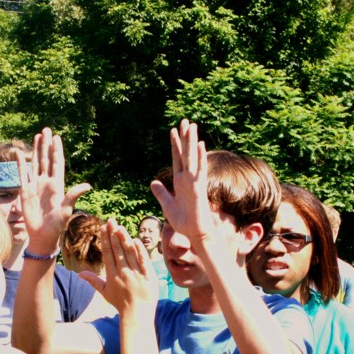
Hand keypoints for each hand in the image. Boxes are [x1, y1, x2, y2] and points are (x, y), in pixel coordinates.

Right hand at [18, 128, 90, 252]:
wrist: (42, 236)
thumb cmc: (56, 225)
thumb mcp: (66, 209)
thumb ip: (73, 195)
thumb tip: (88, 185)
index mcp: (57, 185)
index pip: (57, 163)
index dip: (57, 150)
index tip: (56, 137)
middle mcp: (46, 183)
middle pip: (46, 159)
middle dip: (46, 145)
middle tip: (46, 129)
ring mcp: (35, 186)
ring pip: (36, 163)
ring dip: (36, 150)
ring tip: (37, 136)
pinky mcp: (25, 191)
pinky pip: (22, 174)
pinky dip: (21, 164)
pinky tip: (19, 153)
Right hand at [79, 220, 154, 313]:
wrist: (137, 314)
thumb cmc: (120, 303)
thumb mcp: (104, 292)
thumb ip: (93, 280)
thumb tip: (80, 273)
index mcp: (112, 275)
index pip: (108, 253)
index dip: (105, 240)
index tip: (103, 227)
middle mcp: (123, 273)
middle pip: (117, 250)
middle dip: (113, 234)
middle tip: (111, 220)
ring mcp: (136, 274)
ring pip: (129, 253)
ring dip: (124, 239)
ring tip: (120, 227)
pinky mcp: (148, 276)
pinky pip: (143, 261)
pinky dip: (140, 251)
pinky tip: (135, 240)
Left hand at [149, 119, 215, 246]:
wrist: (195, 232)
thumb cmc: (184, 221)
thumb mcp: (166, 204)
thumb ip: (161, 193)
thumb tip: (153, 182)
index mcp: (180, 181)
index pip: (177, 158)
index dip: (175, 145)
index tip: (173, 130)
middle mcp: (188, 178)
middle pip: (185, 153)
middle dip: (184, 137)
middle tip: (185, 120)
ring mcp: (194, 181)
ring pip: (193, 157)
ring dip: (192, 141)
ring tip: (191, 125)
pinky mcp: (199, 188)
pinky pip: (200, 170)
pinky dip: (200, 158)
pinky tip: (200, 145)